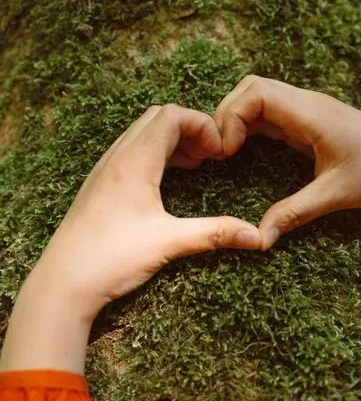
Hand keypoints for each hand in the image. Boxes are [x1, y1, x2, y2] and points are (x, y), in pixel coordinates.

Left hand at [1, 105, 260, 372]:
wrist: (63, 283)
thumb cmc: (110, 259)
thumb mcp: (168, 243)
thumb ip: (215, 234)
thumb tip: (257, 237)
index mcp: (134, 162)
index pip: (171, 116)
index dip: (202, 125)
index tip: (220, 151)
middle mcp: (117, 157)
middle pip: (157, 118)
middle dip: (189, 129)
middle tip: (210, 155)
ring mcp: (106, 170)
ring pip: (142, 134)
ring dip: (172, 141)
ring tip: (195, 164)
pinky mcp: (101, 185)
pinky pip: (131, 152)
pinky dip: (156, 154)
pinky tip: (168, 180)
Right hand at [214, 75, 360, 250]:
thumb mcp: (335, 196)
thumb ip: (294, 214)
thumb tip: (260, 238)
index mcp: (314, 114)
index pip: (258, 93)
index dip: (232, 116)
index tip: (226, 151)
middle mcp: (308, 105)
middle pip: (252, 88)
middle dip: (227, 115)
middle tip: (219, 151)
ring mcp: (308, 112)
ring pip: (260, 98)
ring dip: (237, 119)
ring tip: (226, 151)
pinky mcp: (309, 123)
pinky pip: (272, 115)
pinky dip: (251, 127)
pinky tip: (244, 149)